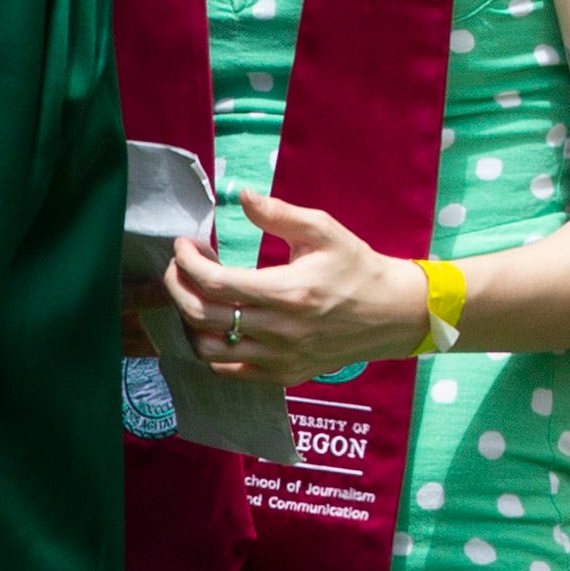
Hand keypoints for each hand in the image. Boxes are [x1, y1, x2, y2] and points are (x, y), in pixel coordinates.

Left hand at [167, 191, 425, 384]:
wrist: (392, 313)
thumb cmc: (356, 267)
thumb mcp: (325, 231)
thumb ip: (280, 214)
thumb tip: (241, 195)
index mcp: (288, 291)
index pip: (215, 282)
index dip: (188, 262)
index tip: (184, 245)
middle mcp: (279, 329)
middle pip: (201, 316)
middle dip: (177, 287)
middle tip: (180, 267)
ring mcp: (279, 358)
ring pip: (207, 348)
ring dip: (190, 321)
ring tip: (199, 297)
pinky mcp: (282, 375)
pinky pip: (228, 370)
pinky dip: (212, 349)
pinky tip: (219, 326)